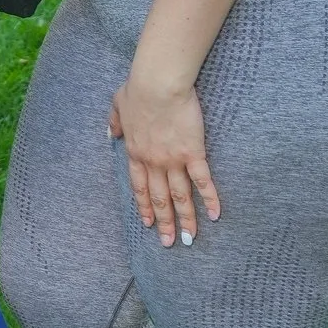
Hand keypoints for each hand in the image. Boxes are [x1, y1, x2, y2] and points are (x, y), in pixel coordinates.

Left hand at [109, 73, 221, 246]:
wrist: (157, 85)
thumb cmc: (138, 89)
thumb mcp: (118, 105)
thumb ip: (115, 123)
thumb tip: (111, 134)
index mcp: (135, 152)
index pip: (140, 187)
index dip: (144, 207)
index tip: (148, 224)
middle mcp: (153, 162)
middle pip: (160, 198)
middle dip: (165, 222)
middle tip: (170, 242)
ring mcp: (173, 160)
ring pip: (180, 196)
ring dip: (186, 219)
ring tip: (189, 239)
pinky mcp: (193, 153)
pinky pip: (202, 181)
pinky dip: (210, 198)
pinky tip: (216, 214)